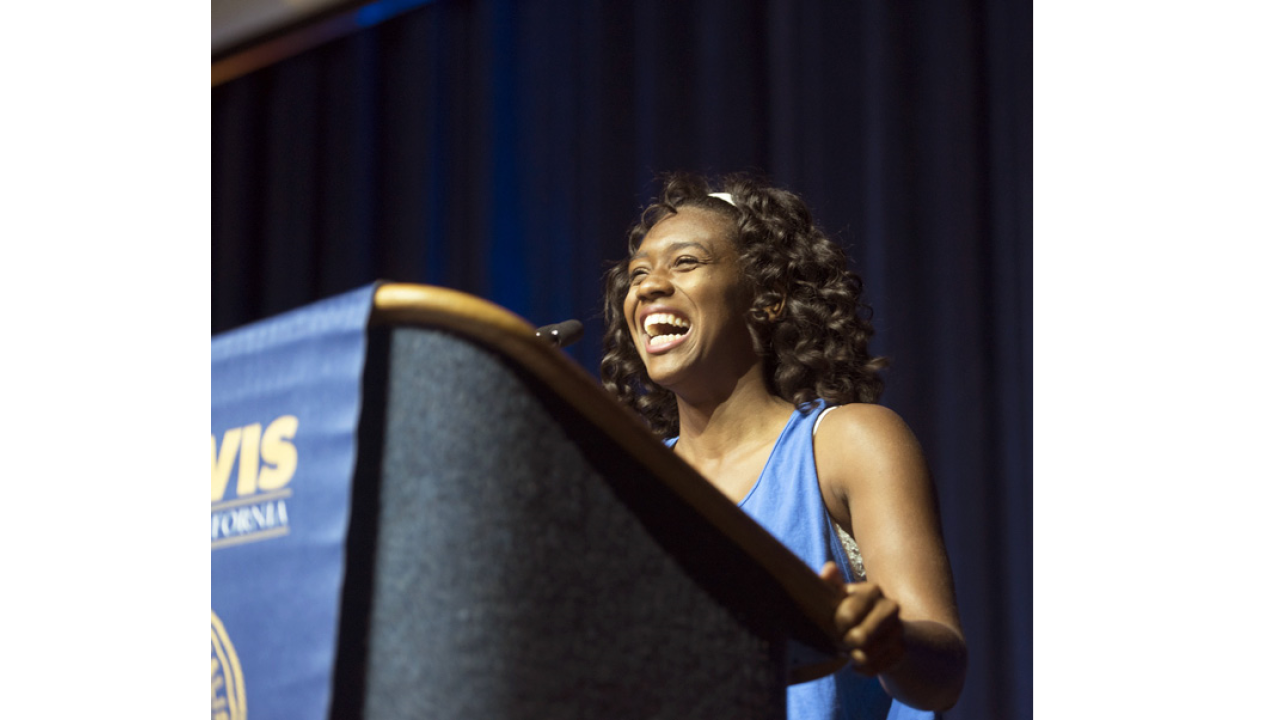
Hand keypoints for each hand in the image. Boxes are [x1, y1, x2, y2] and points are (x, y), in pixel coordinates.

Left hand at [819, 561, 905, 676]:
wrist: (881, 627)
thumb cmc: (851, 608)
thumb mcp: (839, 595)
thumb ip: (830, 583)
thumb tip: (829, 568)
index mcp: (873, 590)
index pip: (847, 615)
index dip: (834, 627)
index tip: (831, 627)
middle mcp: (890, 608)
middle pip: (860, 638)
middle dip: (843, 644)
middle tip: (838, 642)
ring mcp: (899, 630)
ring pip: (866, 656)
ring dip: (852, 657)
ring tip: (848, 650)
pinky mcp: (901, 651)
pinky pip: (875, 668)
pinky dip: (862, 668)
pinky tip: (858, 661)